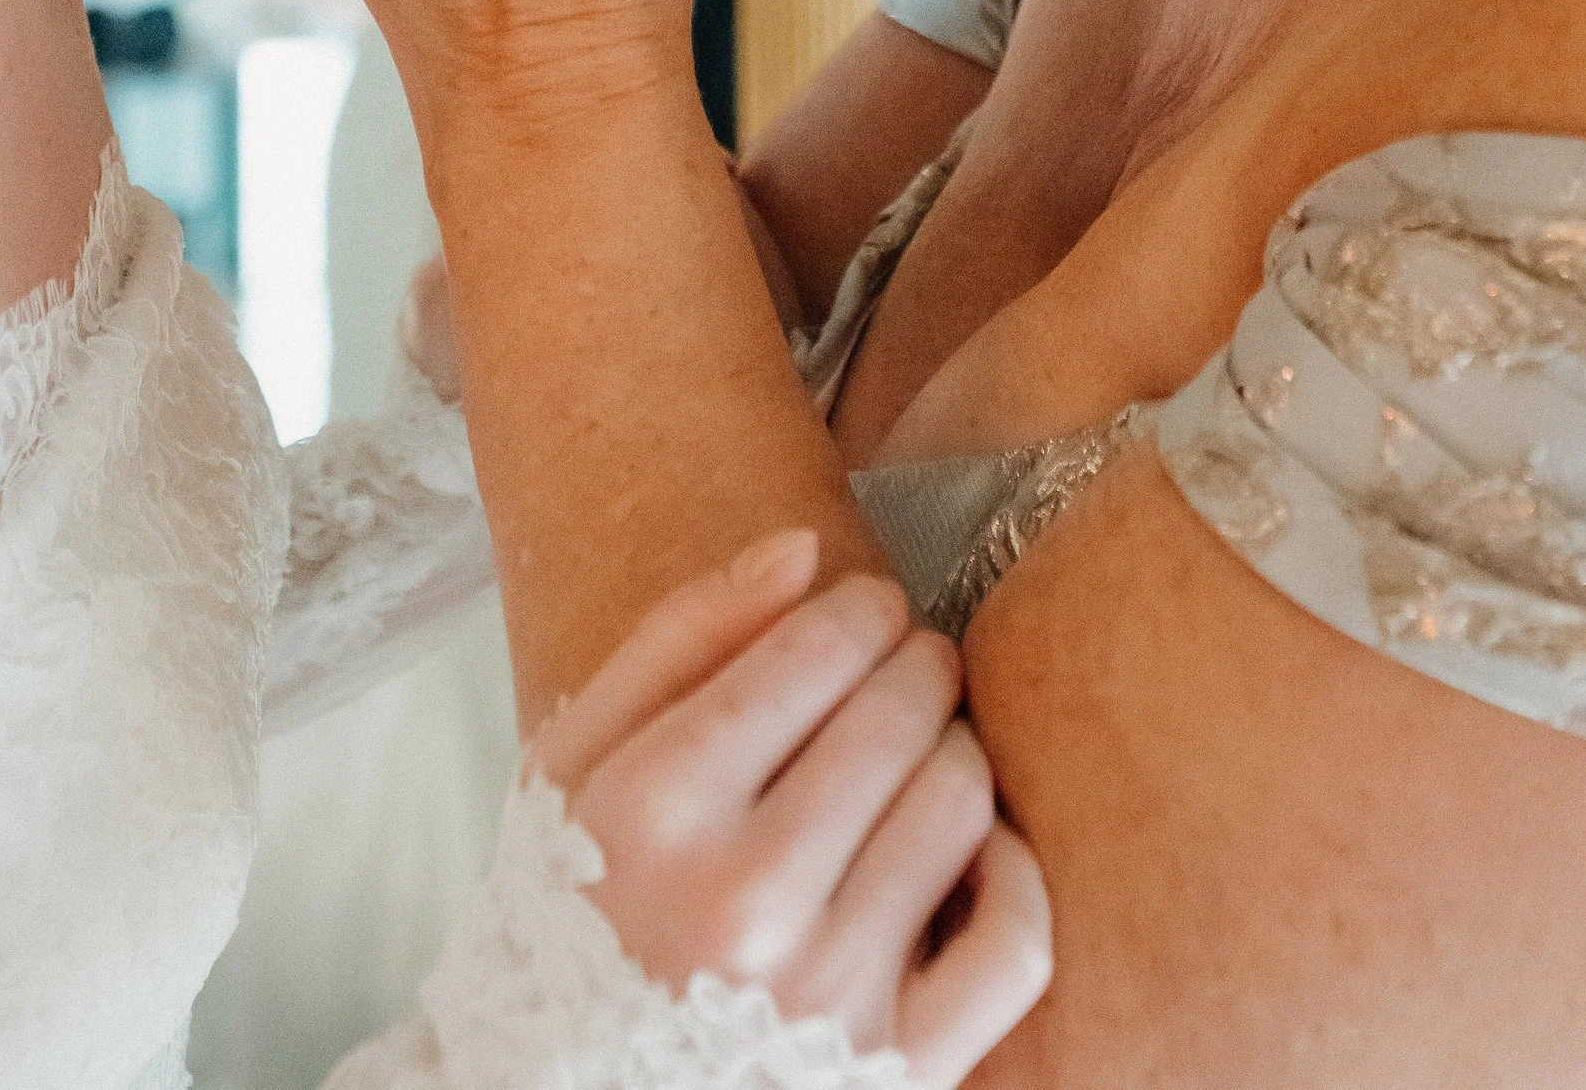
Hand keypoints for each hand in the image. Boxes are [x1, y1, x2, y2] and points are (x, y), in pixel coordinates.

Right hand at [535, 530, 1051, 1087]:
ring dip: (954, 753)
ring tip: (918, 759)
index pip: (821, 644)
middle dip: (916, 666)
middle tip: (903, 674)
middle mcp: (744, 900)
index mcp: (656, 807)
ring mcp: (829, 995)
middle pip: (902, 709)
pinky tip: (972, 853)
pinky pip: (1015, 939)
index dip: (863, 608)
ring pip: (961, 799)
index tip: (867, 612)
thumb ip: (676, 640)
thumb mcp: (572, 768)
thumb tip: (802, 548)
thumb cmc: (570, 919)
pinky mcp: (898, 1068)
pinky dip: (1015, 874)